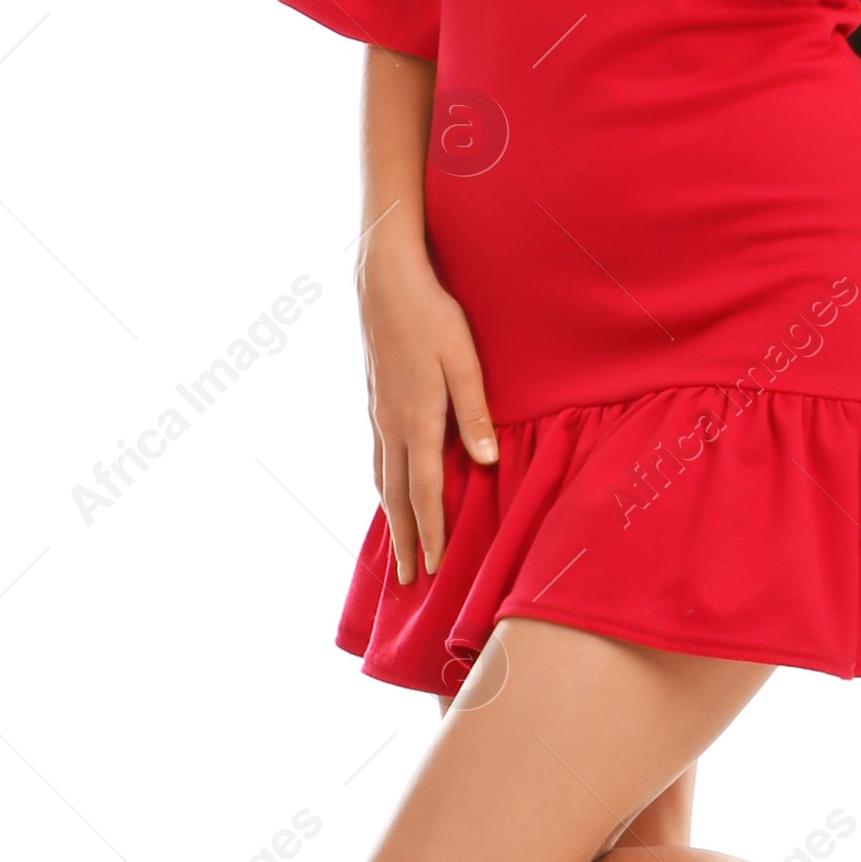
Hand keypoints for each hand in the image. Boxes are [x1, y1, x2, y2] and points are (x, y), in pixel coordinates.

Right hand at [357, 242, 496, 584]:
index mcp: (417, 420)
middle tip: (408, 580)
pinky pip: (377, 457)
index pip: (424, 492)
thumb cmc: (433, 315)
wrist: (384, 282)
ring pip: (381, 479)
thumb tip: (486, 462)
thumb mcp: (465, 360)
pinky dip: (382, 486)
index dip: (432, 533)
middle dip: (405, 540)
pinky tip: (388, 490)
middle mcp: (391, 425)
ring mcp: (378, 415)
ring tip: (398, 547)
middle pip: (396, 497)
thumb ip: (475, 413)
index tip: (435, 568)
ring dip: (391, 518)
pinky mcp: (374, 402)